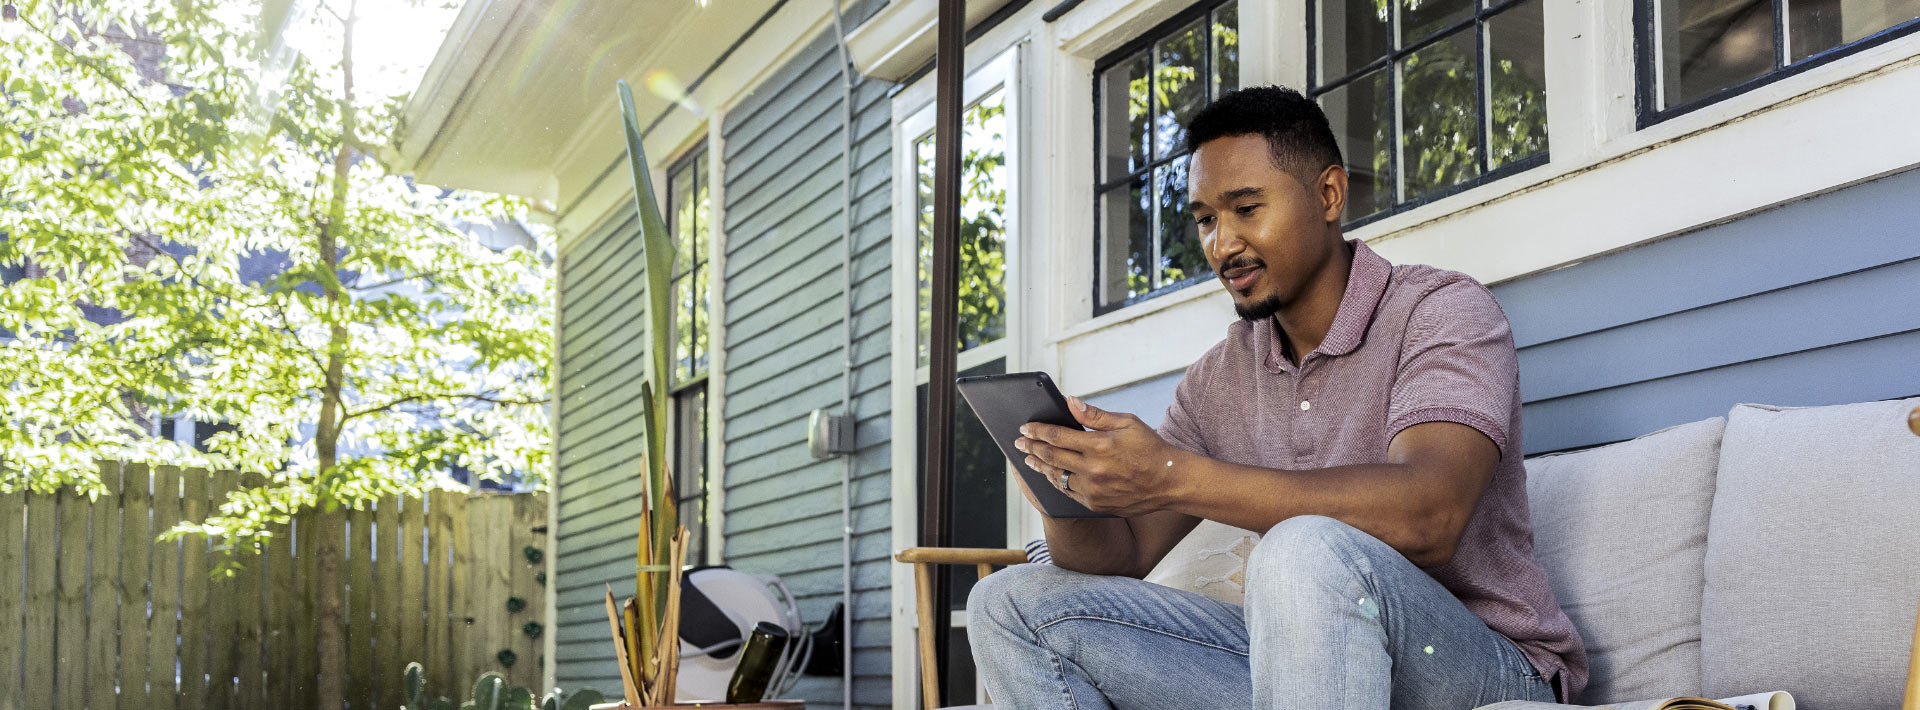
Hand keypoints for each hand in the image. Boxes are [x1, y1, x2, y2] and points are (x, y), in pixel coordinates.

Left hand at [1014, 396, 1182, 515]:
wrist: (1170, 482)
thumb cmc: (1149, 447)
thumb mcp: (1126, 423)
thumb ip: (1094, 415)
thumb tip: (1069, 402)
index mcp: (1099, 445)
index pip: (1057, 435)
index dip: (1037, 430)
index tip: (1025, 427)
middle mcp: (1093, 470)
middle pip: (1051, 457)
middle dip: (1032, 447)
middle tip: (1019, 442)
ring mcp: (1093, 490)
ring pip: (1056, 478)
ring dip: (1040, 467)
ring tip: (1030, 458)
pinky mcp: (1097, 505)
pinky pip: (1068, 494)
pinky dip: (1057, 483)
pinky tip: (1051, 475)